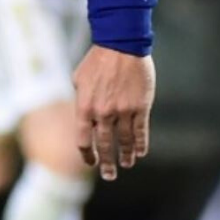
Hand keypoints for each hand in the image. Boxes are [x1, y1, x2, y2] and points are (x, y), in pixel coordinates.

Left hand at [72, 45, 155, 180]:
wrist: (121, 44)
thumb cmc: (98, 59)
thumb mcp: (79, 79)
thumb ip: (80, 100)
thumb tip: (82, 116)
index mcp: (84, 107)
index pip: (83, 140)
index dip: (87, 155)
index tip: (91, 163)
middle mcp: (102, 113)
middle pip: (105, 145)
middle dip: (107, 163)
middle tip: (110, 175)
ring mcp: (123, 111)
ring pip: (125, 141)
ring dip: (126, 155)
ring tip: (127, 164)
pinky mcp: (140, 107)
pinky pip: (141, 131)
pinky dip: (141, 144)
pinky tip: (141, 152)